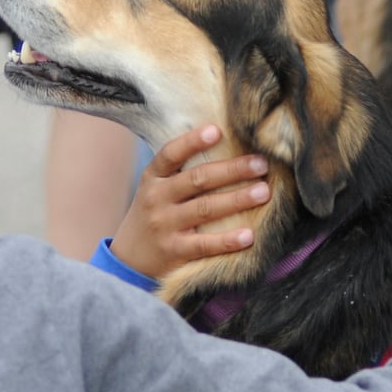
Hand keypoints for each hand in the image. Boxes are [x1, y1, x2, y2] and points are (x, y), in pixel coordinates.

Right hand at [109, 125, 269, 280]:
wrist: (128, 260)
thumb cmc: (154, 216)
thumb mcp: (156, 190)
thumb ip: (181, 172)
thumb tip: (227, 146)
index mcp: (153, 178)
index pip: (170, 154)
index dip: (192, 141)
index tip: (217, 131)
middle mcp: (156, 198)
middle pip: (198, 179)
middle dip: (232, 170)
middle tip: (261, 164)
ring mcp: (164, 225)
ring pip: (205, 208)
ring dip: (237, 199)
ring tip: (263, 192)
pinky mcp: (174, 251)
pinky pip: (204, 244)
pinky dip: (227, 240)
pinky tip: (249, 235)